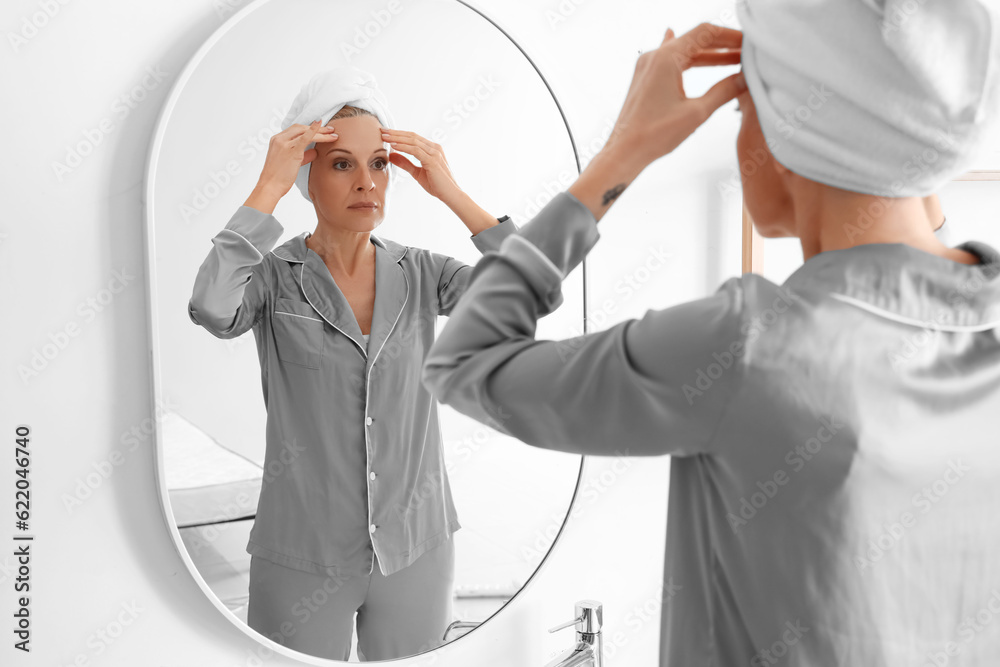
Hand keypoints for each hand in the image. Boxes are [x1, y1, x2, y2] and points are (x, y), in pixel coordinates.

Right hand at [255, 120, 338, 196]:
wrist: (270, 186)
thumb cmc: (279, 178)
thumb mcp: (291, 163)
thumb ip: (302, 156)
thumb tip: (315, 152)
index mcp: (276, 140)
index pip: (295, 130)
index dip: (309, 129)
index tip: (320, 130)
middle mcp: (279, 139)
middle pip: (300, 128)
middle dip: (317, 128)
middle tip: (330, 129)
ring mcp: (284, 143)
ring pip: (305, 132)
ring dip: (321, 131)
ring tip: (333, 133)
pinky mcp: (292, 150)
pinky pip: (305, 137)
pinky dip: (314, 130)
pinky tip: (321, 125)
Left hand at [380, 129, 462, 203]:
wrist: (450, 195)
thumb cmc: (437, 185)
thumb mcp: (417, 172)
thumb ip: (405, 163)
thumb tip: (391, 155)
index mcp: (432, 149)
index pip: (413, 137)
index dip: (399, 134)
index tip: (385, 133)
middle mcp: (434, 148)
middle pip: (412, 136)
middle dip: (396, 133)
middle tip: (382, 130)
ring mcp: (435, 153)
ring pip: (413, 141)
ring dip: (397, 138)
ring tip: (385, 137)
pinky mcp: (433, 160)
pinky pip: (415, 150)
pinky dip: (403, 147)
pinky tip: (394, 146)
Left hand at [608, 22, 744, 168]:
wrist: (624, 151)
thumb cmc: (653, 135)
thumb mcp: (697, 113)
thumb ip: (724, 91)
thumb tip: (744, 78)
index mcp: (665, 58)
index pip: (705, 32)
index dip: (730, 35)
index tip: (747, 42)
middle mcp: (654, 56)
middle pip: (695, 39)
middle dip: (723, 45)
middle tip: (746, 52)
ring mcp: (647, 66)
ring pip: (685, 51)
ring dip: (709, 55)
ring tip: (734, 60)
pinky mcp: (645, 78)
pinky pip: (673, 62)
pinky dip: (692, 61)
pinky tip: (699, 53)